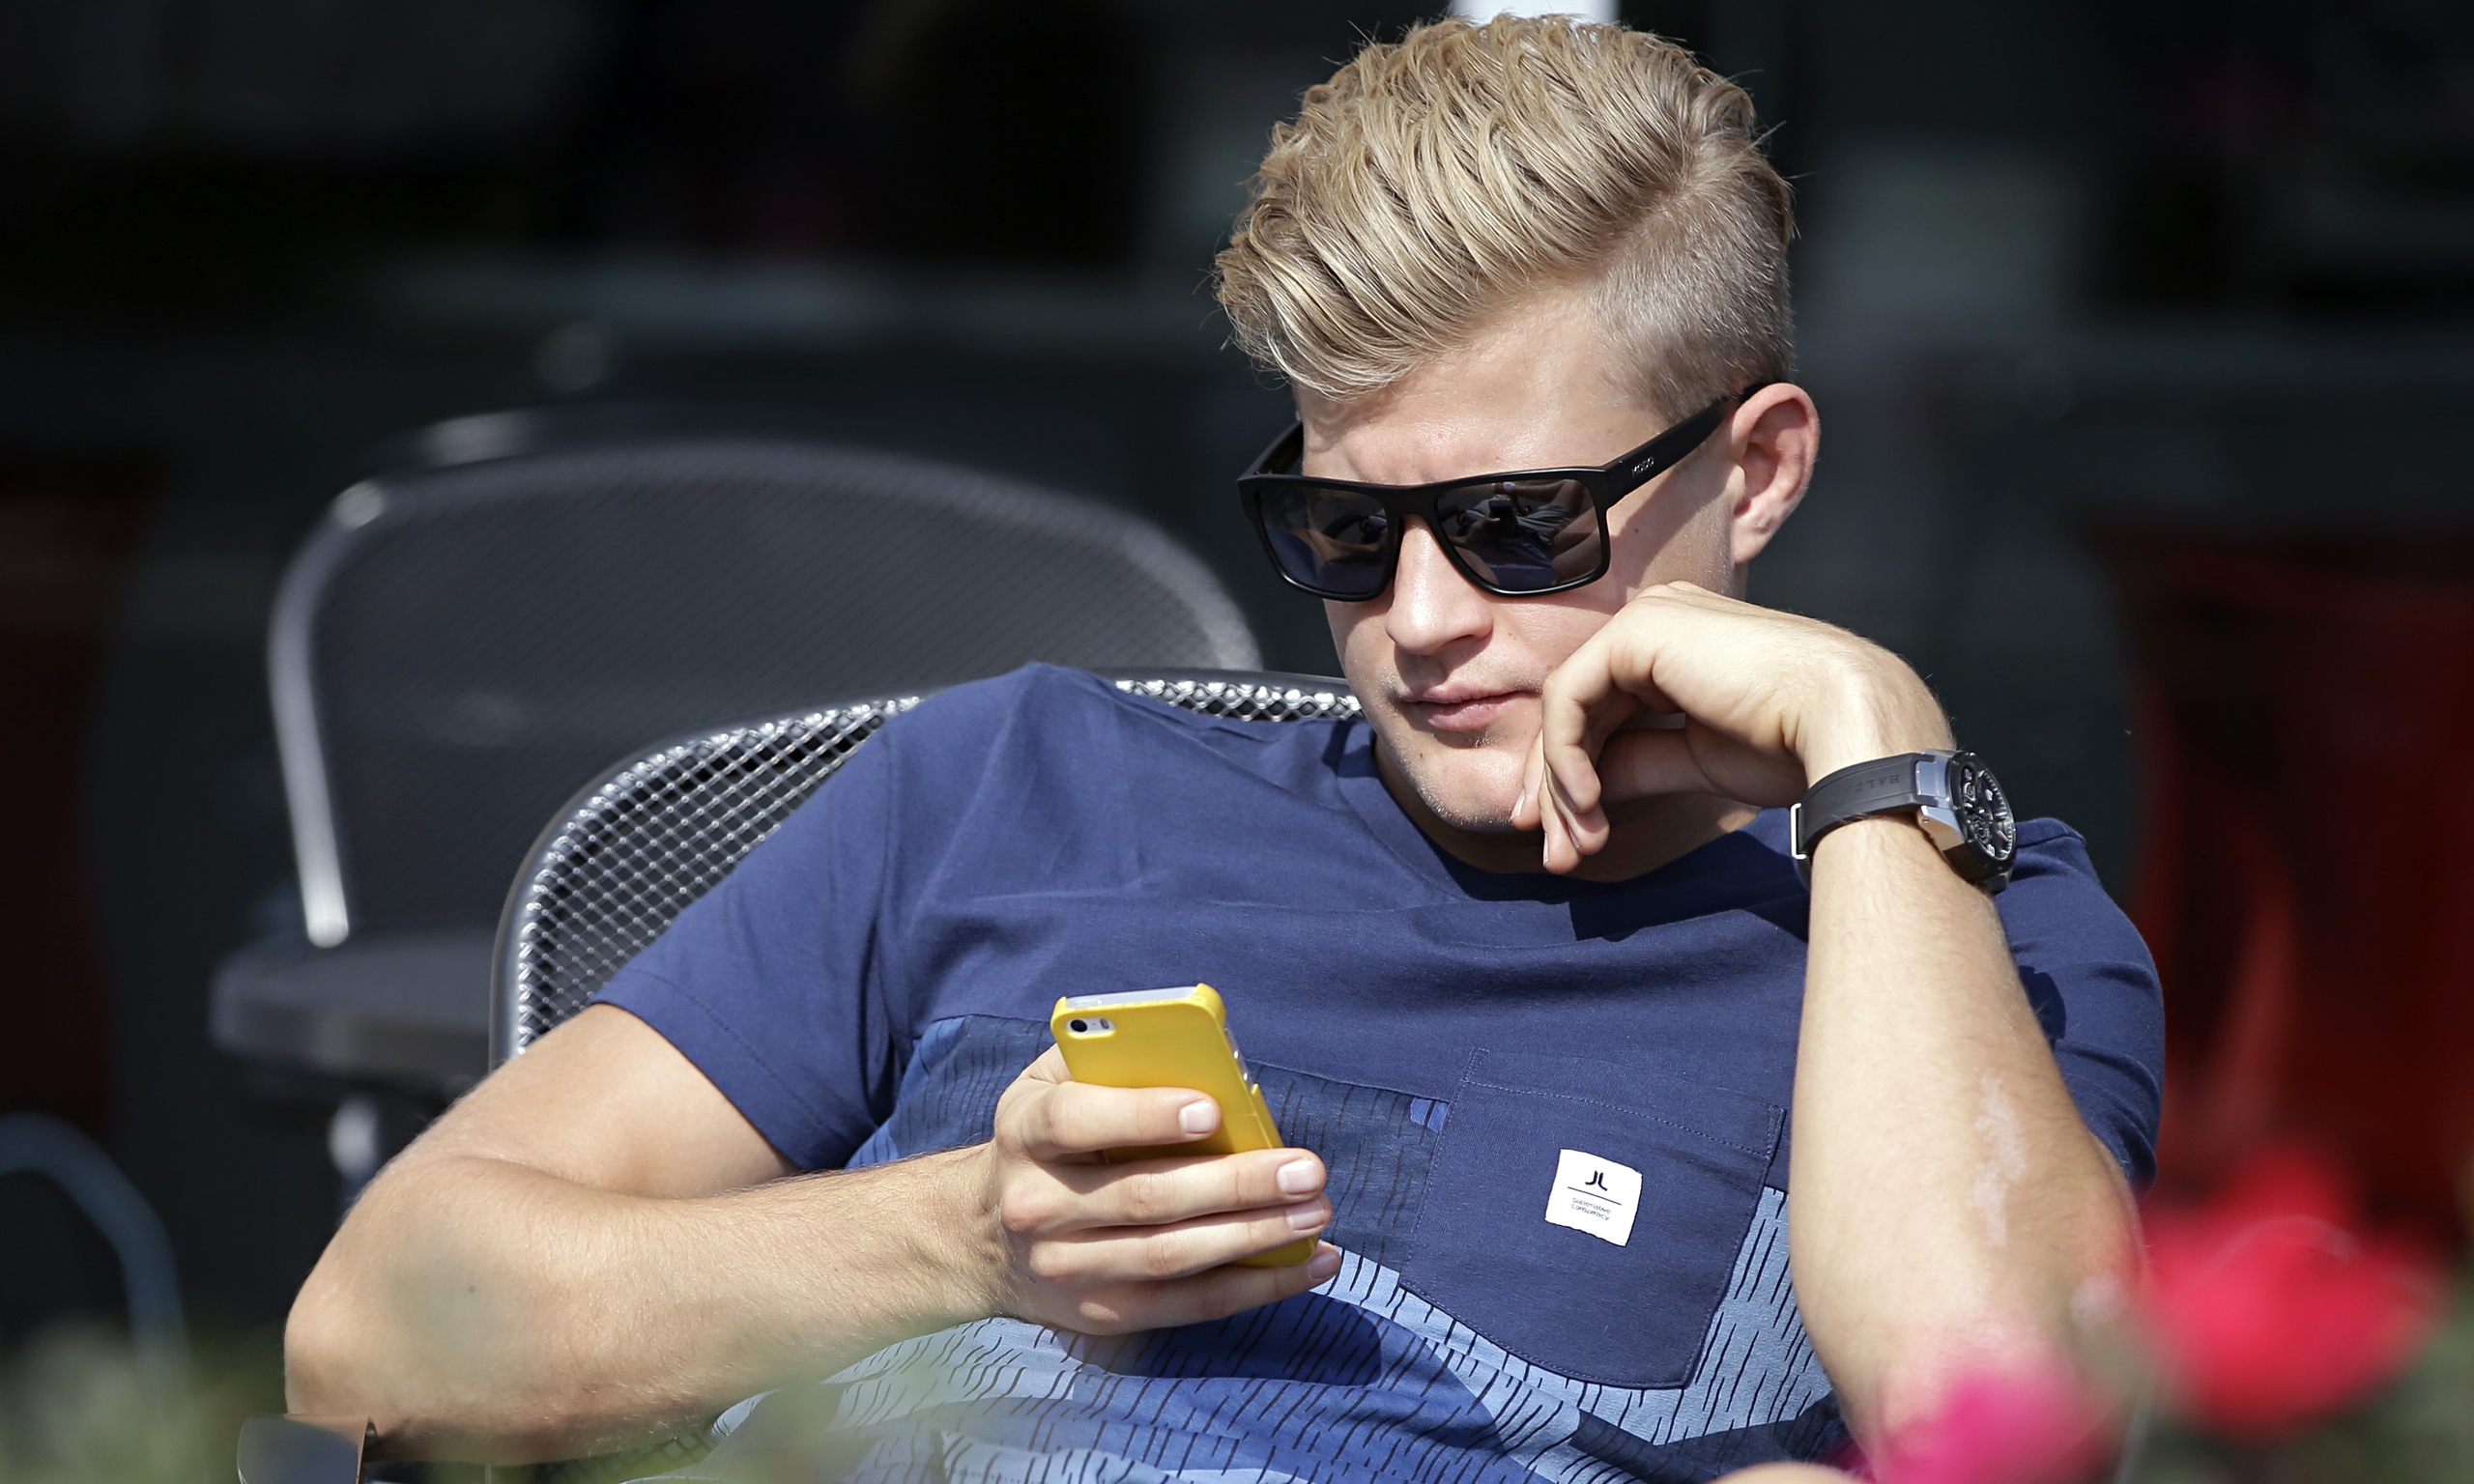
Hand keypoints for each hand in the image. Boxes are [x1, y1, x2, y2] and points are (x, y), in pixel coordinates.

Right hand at [964, 1047, 1339, 1333]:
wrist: (980, 1234)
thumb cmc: (1049, 1138)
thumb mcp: (1056, 1083)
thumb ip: (1117, 1061)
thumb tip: (1216, 1067)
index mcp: (1025, 1132)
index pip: (1078, 1122)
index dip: (1143, 1115)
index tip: (1212, 1109)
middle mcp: (1037, 1206)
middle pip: (1143, 1198)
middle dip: (1235, 1184)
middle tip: (1307, 1169)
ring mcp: (1065, 1269)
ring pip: (1170, 1258)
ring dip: (1255, 1237)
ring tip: (1316, 1212)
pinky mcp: (1099, 1315)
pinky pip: (1187, 1306)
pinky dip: (1256, 1287)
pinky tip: (1310, 1262)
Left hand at [1513, 583, 1951, 872]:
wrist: (1845, 729)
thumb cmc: (1794, 745)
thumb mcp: (1695, 759)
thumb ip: (1637, 763)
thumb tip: (1579, 796)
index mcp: (1679, 646)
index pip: (1604, 711)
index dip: (1576, 776)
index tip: (1568, 840)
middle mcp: (1658, 623)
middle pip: (1580, 711)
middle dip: (1560, 790)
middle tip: (1556, 855)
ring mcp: (1648, 620)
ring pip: (1567, 709)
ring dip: (1563, 786)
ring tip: (1575, 846)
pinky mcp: (1637, 633)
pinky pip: (1570, 699)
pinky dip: (1567, 756)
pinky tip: (1586, 802)